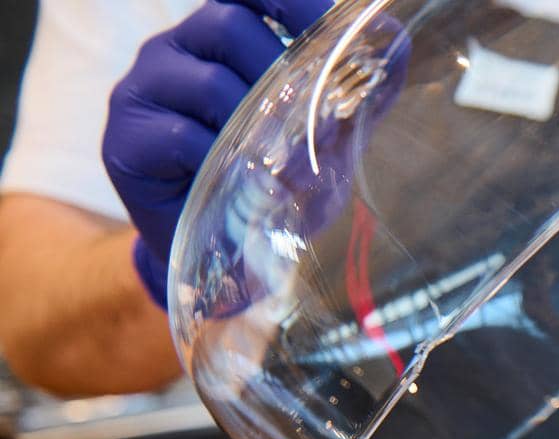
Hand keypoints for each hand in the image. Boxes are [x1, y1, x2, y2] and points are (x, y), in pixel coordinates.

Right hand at [102, 0, 331, 305]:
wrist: (227, 257)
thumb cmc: (272, 184)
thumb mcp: (328, 139)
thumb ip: (359, 94)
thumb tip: (397, 43)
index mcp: (219, 38)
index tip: (327, 20)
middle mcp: (175, 51)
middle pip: (225, 24)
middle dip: (280, 68)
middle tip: (313, 117)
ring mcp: (143, 91)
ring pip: (206, 81)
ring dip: (258, 124)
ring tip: (286, 164)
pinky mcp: (125, 143)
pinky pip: (181, 136)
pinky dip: (222, 160)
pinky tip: (240, 183)